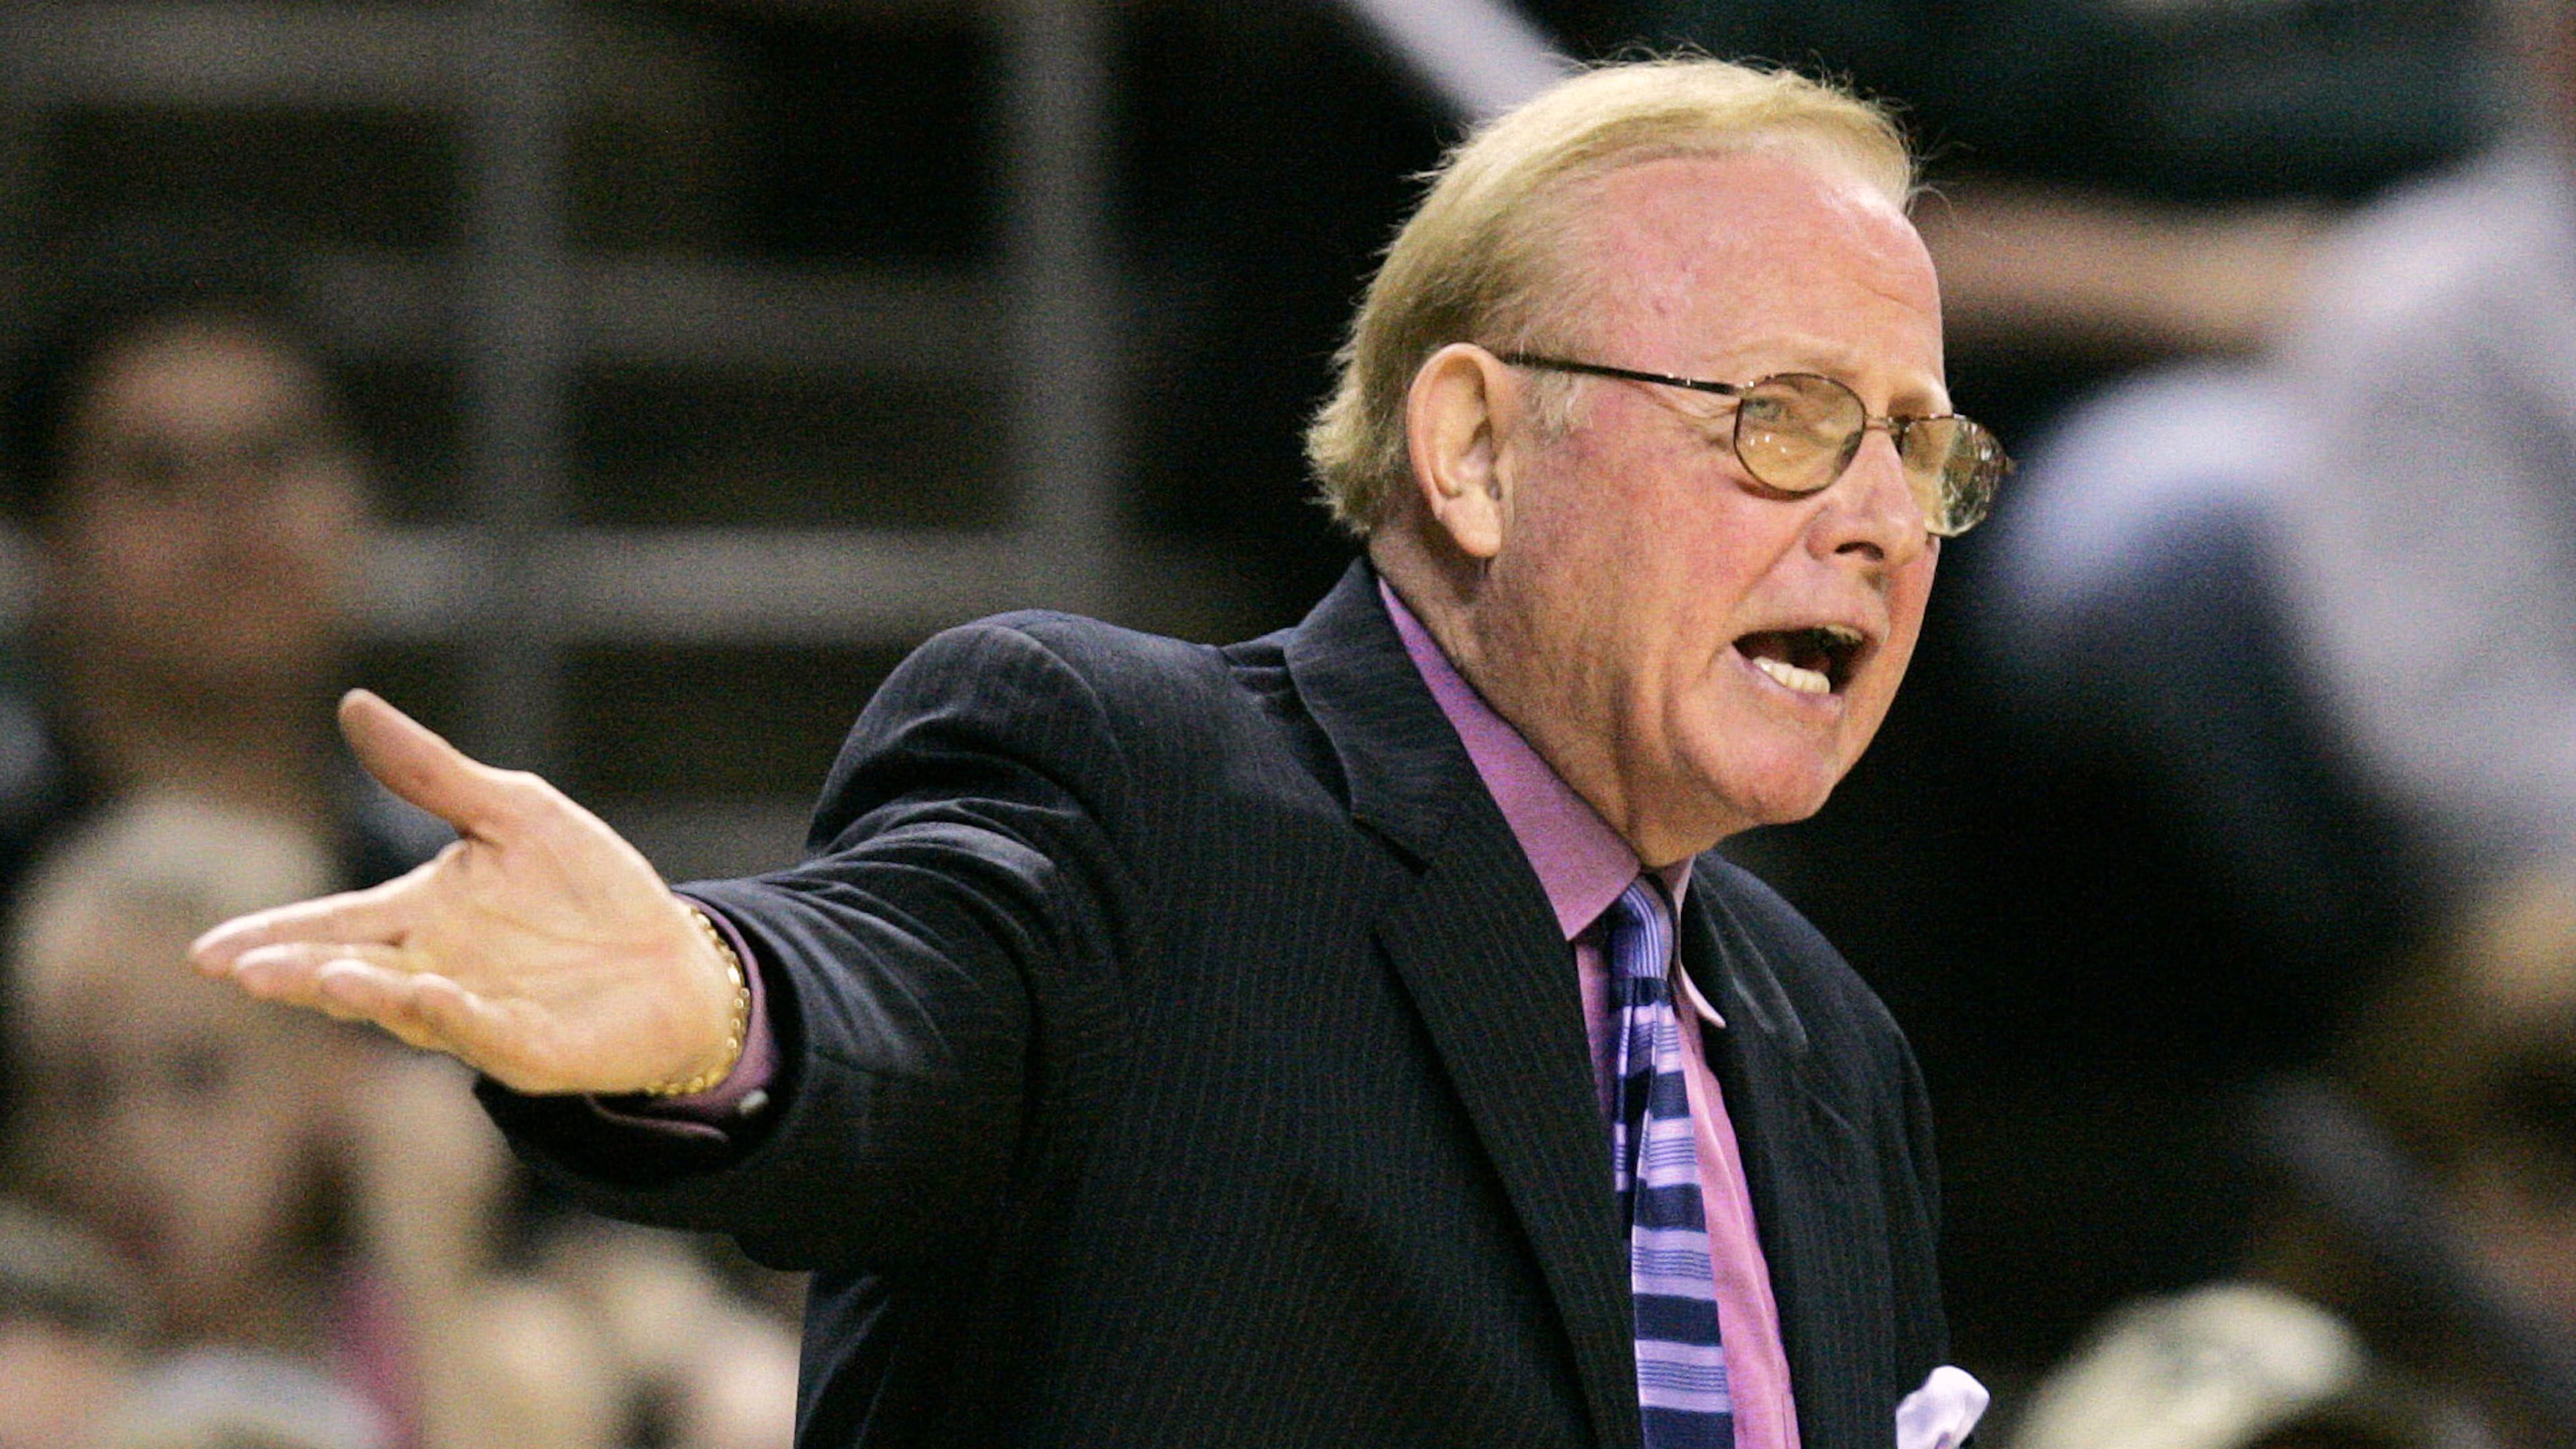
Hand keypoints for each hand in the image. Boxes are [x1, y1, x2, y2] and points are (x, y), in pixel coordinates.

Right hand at [191, 689, 741, 1094]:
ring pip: (405, 1008)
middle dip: (298, 971)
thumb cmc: (588, 889)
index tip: (209, 954)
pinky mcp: (529, 1048)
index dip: (272, 936)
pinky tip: (425, 997)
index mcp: (421, 915)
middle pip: (350, 971)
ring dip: (365, 993)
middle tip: (242, 969)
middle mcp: (434, 970)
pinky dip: (452, 1015)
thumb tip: (353, 704)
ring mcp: (478, 1014)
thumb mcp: (513, 812)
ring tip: (320, 976)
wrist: (675, 958)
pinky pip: (482, 1032)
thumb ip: (431, 773)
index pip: (331, 924)